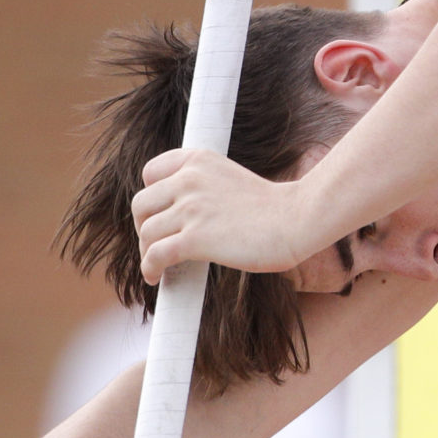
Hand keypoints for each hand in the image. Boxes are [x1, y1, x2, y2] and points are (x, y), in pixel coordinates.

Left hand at [132, 148, 313, 284]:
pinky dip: (149, 269)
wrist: (297, 219)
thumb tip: (176, 216)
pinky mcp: (195, 239)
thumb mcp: (230, 179)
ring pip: (146, 232)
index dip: (151, 196)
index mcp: (199, 160)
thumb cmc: (272, 207)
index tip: (160, 213)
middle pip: (141, 204)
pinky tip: (156, 277)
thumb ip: (202, 187)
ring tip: (158, 264)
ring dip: (147, 251)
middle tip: (158, 241)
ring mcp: (191, 208)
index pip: (151, 172)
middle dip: (144, 226)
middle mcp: (190, 180)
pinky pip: (155, 255)